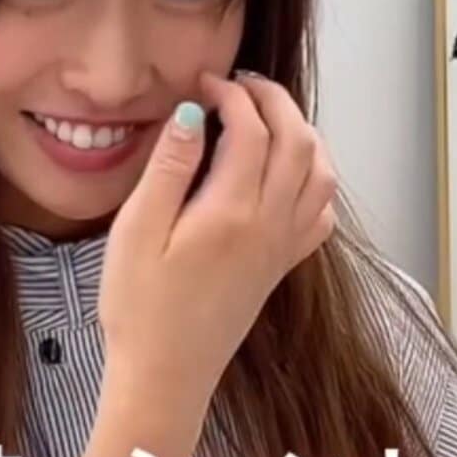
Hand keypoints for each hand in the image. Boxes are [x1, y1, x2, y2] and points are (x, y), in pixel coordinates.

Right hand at [99, 71, 336, 406]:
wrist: (164, 373)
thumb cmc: (139, 305)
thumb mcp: (136, 230)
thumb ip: (168, 169)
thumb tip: (191, 112)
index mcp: (231, 210)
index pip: (251, 129)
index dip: (230, 95)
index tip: (202, 84)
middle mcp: (269, 224)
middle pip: (297, 141)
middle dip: (274, 101)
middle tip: (238, 85)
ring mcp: (281, 247)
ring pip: (320, 173)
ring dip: (301, 133)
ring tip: (265, 117)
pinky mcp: (279, 267)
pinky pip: (320, 215)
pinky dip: (314, 181)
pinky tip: (285, 177)